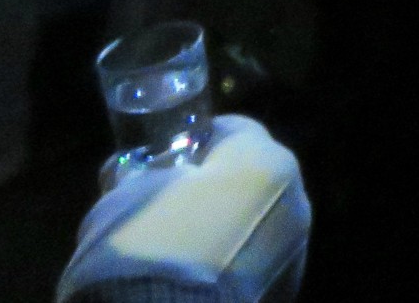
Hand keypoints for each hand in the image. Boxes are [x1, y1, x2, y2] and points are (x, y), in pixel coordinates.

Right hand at [57, 115, 308, 302]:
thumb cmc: (147, 248)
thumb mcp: (122, 198)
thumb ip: (135, 176)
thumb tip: (130, 172)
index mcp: (265, 160)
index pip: (231, 131)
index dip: (191, 145)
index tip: (160, 164)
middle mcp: (295, 199)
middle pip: (248, 179)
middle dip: (210, 190)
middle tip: (164, 211)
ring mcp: (296, 251)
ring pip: (254, 224)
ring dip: (223, 230)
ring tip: (176, 253)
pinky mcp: (286, 291)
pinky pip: (254, 265)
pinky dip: (230, 267)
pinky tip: (193, 282)